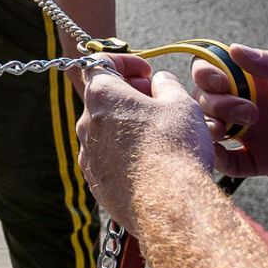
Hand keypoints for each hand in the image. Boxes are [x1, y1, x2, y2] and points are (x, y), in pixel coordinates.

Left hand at [76, 55, 213, 229]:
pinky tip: (152, 162)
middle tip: (158, 102)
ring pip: (107, 130)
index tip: (147, 71)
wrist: (169, 205)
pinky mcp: (96, 182)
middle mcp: (86, 123)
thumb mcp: (180, 104)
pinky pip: (109, 159)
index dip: (126, 62)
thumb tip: (159, 81)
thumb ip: (167, 85)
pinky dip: (125, 153)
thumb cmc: (175, 148)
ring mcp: (88, 155)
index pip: (101, 64)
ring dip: (128, 125)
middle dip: (130, 95)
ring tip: (160, 134)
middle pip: (104, 98)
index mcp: (102, 96)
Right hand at [193, 45, 267, 188]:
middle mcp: (256, 103)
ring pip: (213, 128)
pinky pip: (229, 162)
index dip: (209, 73)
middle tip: (249, 115)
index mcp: (266, 79)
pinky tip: (220, 157)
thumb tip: (234, 49)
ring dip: (209, 129)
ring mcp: (258, 134)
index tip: (220, 83)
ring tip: (227, 135)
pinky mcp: (265, 163)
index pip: (220, 68)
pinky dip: (215, 160)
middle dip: (215, 103)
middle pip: (210, 98)